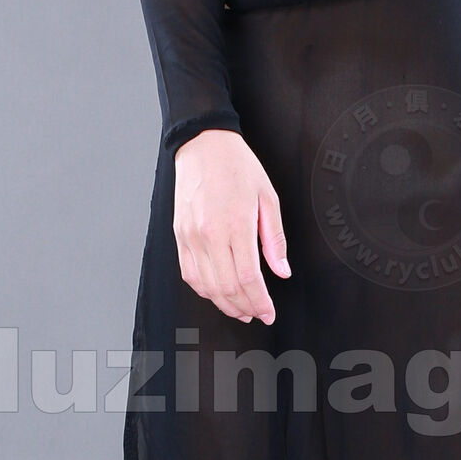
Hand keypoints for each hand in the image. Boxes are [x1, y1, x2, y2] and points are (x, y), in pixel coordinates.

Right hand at [174, 130, 291, 323]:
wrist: (203, 146)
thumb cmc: (237, 167)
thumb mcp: (268, 198)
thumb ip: (274, 239)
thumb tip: (281, 271)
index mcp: (235, 225)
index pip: (248, 278)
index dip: (260, 302)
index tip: (269, 312)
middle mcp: (209, 234)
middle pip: (227, 288)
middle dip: (245, 308)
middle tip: (259, 313)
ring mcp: (191, 237)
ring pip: (206, 286)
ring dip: (224, 304)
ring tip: (241, 309)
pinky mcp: (179, 236)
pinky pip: (189, 274)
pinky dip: (204, 290)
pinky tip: (218, 293)